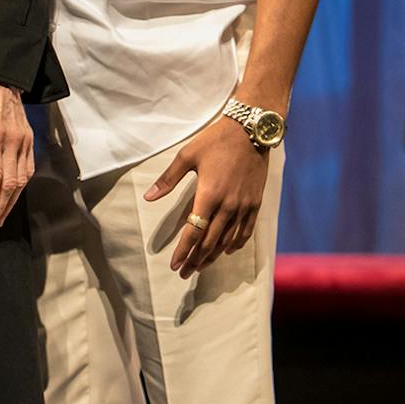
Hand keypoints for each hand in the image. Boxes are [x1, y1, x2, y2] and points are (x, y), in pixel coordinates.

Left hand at [145, 115, 268, 275]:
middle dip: (195, 259)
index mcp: (209, 195)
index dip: (183, 251)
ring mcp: (244, 206)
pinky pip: (245, 232)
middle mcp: (228, 206)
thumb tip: (149, 197)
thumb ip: (168, 179)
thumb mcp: (187, 155)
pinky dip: (234, 245)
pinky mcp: (255, 204)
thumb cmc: (216, 140)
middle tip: (184, 272)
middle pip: (209, 242)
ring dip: (212, 256)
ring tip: (200, 266)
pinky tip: (226, 251)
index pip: (193, 232)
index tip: (174, 265)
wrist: (251, 131)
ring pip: (227, 241)